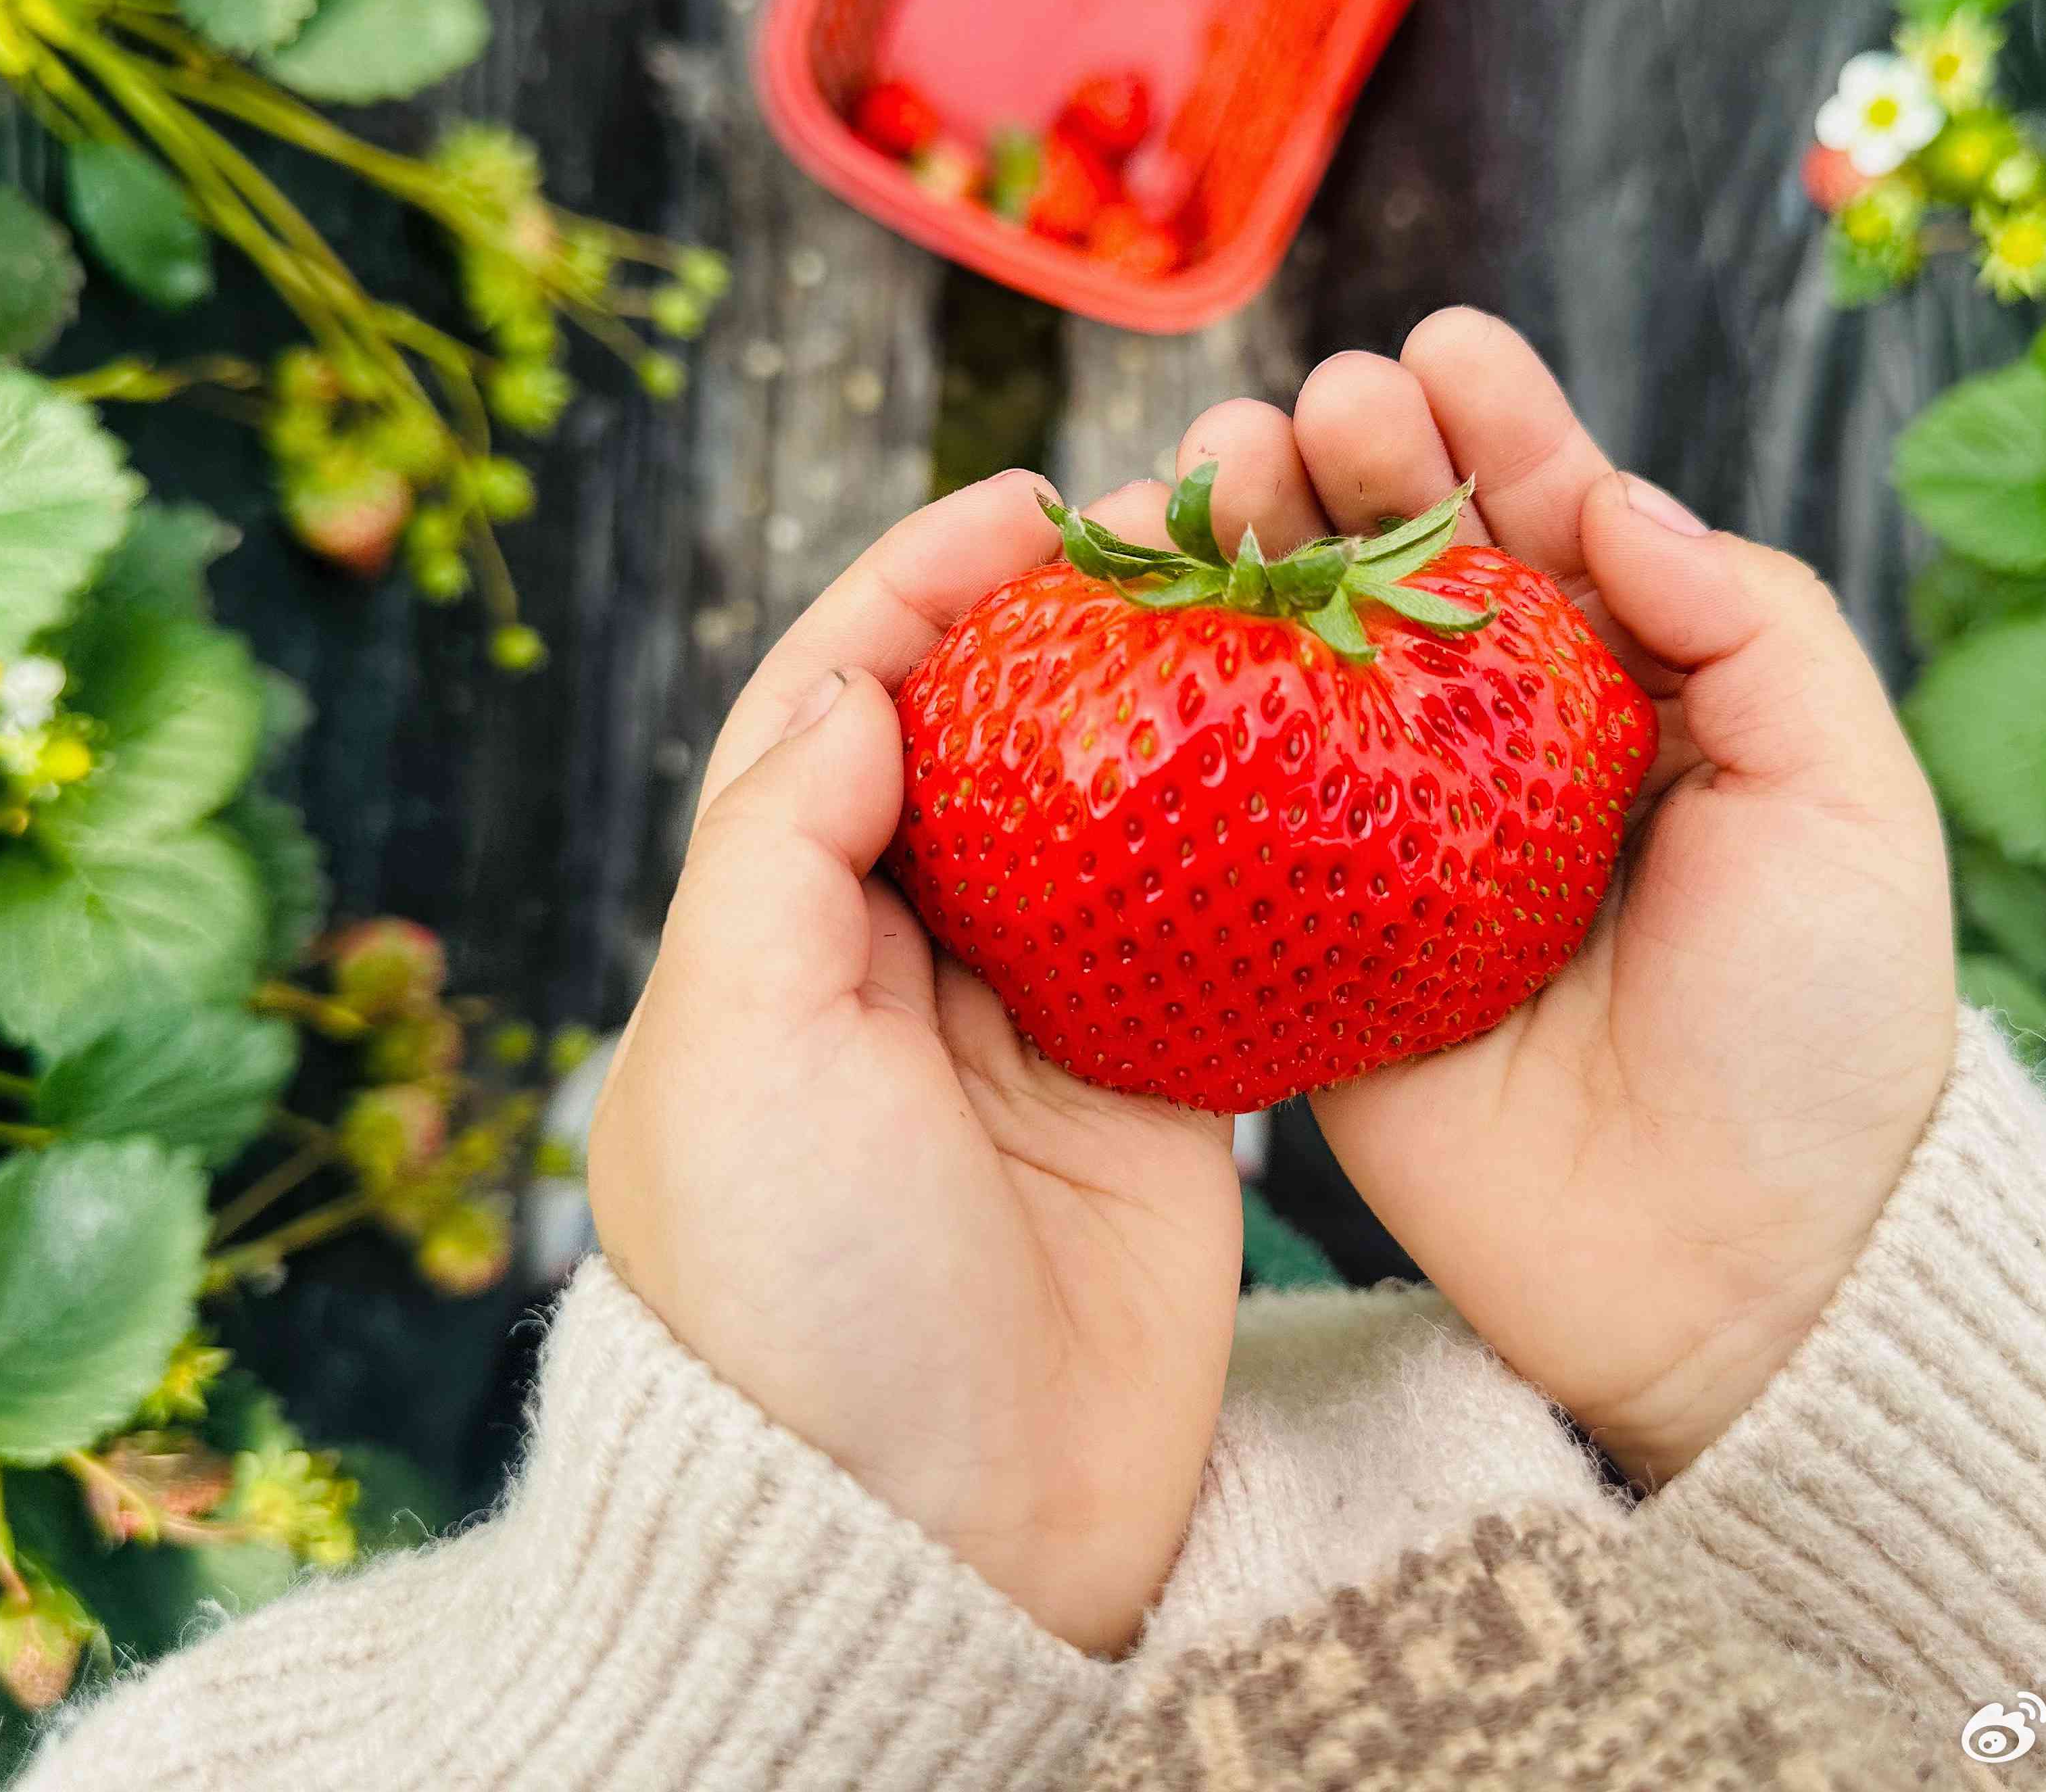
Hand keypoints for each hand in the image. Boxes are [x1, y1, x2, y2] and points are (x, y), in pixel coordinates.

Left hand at [586, 476, 1244, 1654]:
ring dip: (1171, 707)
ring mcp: (1035, 1031)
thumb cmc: (799, 1291)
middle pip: (989, 741)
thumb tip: (860, 686)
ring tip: (1259, 598)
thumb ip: (780, 846)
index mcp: (775, 940)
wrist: (941, 1533)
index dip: (918, 591)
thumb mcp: (733, 1045)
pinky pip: (1210, 936)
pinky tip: (1312, 755)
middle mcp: (902, 970)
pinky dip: (1254, 843)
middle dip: (1068, 625)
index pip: (838, 710)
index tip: (1023, 511)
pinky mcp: (1151, 1098)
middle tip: (1179, 526)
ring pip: (1108, 819)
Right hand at [1173, 310, 1956, 1481]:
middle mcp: (1497, 759)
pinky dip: (1182, 719)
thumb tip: (1614, 502)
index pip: (1549, 530)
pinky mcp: (1310, 956)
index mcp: (1631, 706)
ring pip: (1297, 668)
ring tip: (1218, 471)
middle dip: (1353, 465)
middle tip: (1319, 410)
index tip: (1446, 354)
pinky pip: (1231, 825)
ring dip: (1251, 554)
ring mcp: (1392, 852)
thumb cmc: (1822, 1031)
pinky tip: (1146, 626)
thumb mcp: (1849, 803)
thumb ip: (1752, 627)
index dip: (1497, 432)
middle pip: (1399, 574)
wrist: (1744, 1273)